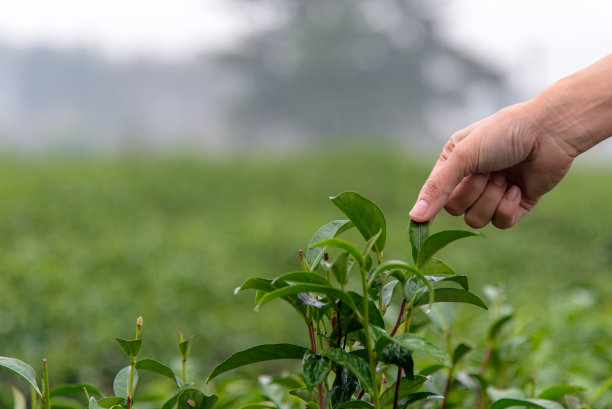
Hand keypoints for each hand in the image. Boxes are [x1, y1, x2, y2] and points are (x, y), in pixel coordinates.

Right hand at [409, 102, 576, 228]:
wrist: (549, 133)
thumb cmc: (503, 134)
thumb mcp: (463, 157)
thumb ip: (437, 188)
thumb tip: (414, 217)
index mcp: (453, 162)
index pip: (434, 193)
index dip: (432, 204)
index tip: (421, 221)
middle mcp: (470, 178)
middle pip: (455, 209)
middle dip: (472, 193)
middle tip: (488, 172)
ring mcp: (493, 193)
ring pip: (476, 220)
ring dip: (491, 199)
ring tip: (505, 178)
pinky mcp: (514, 204)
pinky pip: (500, 223)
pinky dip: (508, 207)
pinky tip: (517, 187)